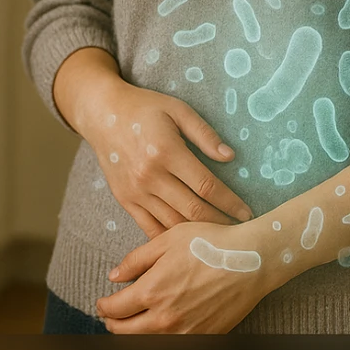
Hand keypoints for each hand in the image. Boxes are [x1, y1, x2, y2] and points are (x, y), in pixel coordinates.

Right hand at [72, 77, 251, 239]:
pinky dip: (170, 239)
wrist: (102, 114)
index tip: (247, 212)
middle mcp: (150, 176)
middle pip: (193, 210)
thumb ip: (204, 134)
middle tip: (239, 231)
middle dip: (221, 223)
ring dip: (198, 234)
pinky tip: (187, 241)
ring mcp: (136, 191)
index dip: (230, 202)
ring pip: (173, 224)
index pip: (207, 186)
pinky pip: (150, 228)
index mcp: (167, 152)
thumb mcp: (177, 110)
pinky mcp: (125, 200)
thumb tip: (230, 157)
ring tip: (218, 238)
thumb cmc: (144, 108)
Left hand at [95, 220, 269, 334]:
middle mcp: (165, 318)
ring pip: (146, 345)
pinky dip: (158, 344)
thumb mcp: (167, 240)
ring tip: (130, 327)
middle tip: (109, 317)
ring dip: (133, 338)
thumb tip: (114, 276)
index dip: (103, 306)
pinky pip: (172, 349)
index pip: (115, 309)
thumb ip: (136, 260)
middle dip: (112, 325)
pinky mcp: (204, 338)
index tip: (102, 302)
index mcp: (152, 291)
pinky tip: (157, 334)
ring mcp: (186, 332)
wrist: (252, 260)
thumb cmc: (210, 243)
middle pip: (125, 333)